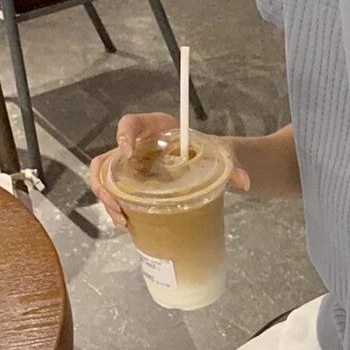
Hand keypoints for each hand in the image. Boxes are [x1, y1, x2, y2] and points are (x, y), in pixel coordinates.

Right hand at [90, 113, 250, 232]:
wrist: (212, 167)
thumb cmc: (212, 153)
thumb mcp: (222, 156)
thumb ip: (232, 165)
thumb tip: (243, 182)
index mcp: (157, 129)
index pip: (132, 123)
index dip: (124, 134)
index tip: (128, 152)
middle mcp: (138, 147)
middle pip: (109, 158)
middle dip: (106, 183)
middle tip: (118, 205)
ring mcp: (133, 168)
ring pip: (107, 181)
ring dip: (109, 202)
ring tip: (124, 222)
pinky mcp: (135, 186)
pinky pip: (118, 196)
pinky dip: (119, 211)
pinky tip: (129, 227)